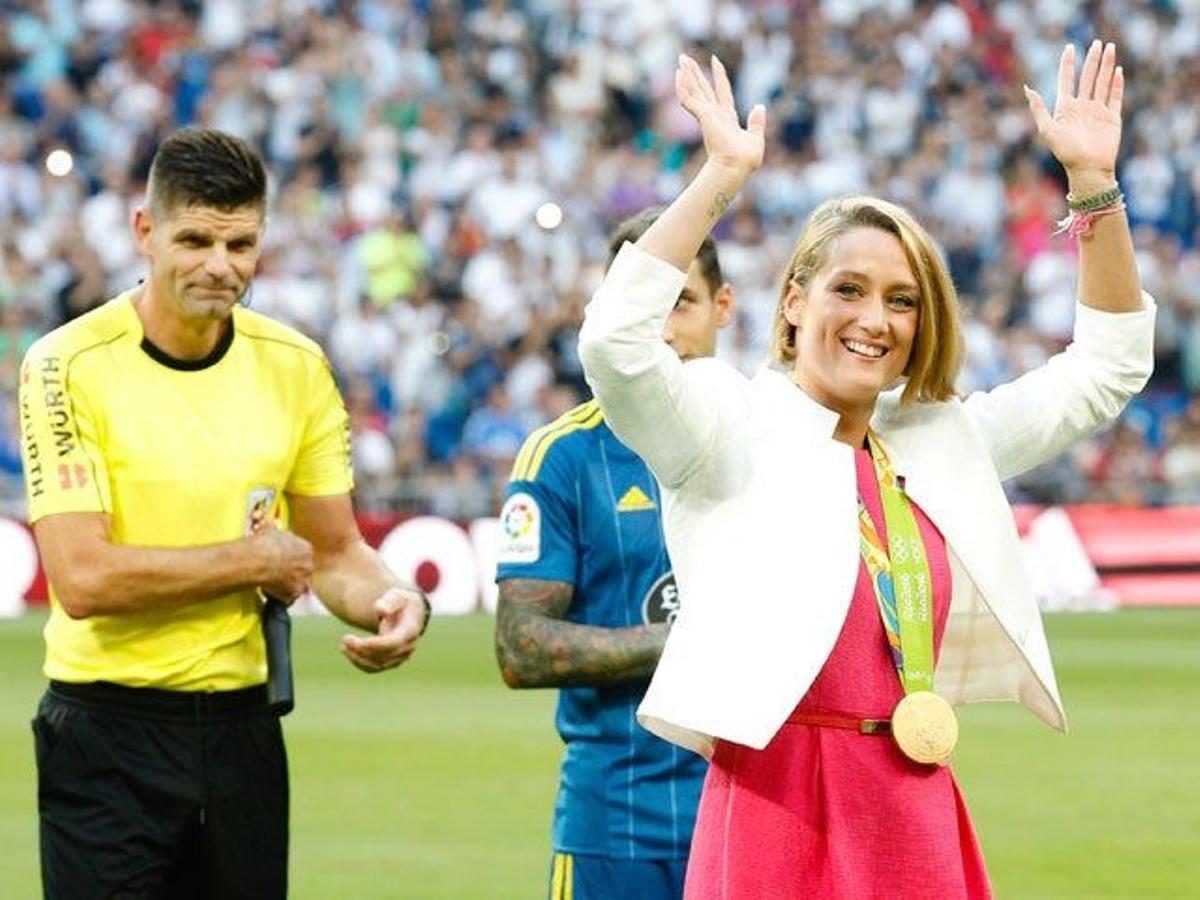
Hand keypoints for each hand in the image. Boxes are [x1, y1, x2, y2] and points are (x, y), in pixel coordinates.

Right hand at [252, 527, 313, 604]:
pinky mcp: (293, 594)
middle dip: (293, 571)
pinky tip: (271, 592)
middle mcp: (308, 565)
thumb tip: (273, 531)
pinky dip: (281, 597)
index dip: (292, 557)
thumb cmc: (265, 544)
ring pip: (298, 584)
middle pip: (303, 570)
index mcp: (306, 549)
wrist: (259, 560)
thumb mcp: (273, 531)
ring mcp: (302, 580)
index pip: (304, 554)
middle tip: (278, 571)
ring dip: (288, 585)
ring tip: (273, 582)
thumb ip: (279, 536)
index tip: (284, 559)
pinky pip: (288, 598)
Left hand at [340, 586, 427, 672]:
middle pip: (384, 655)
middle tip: (345, 639)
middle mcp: (408, 647)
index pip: (394, 642)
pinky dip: (359, 662)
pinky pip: (374, 667)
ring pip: (378, 664)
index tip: (357, 641)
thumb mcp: (397, 596)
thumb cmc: (400, 603)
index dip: (376, 644)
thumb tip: (381, 610)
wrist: (407, 613)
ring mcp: (400, 656)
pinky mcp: (391, 661)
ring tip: (343, 646)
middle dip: (362, 649)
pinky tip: (347, 652)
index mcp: (411, 630)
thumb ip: (390, 602)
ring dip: (358, 658)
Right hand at [675, 54, 765, 182]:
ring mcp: (707, 115)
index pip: (722, 92)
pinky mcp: (703, 115)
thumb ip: (757, 123)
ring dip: (687, 74)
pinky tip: (678, 73)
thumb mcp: (755, 138)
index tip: (715, 61)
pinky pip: (689, 98)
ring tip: (681, 58)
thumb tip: (760, 106)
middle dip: (695, 72)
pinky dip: (682, 86)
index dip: (719, 76)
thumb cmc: (745, 160)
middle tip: (685, 58)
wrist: (736, 166)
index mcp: (727, 119)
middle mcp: (715, 115)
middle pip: (703, 88)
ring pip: (694, 90)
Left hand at [1024, 41, 1123, 182]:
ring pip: (1103, 83)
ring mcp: (1097, 111)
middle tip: (1097, 42)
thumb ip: (1038, 108)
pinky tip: (1117, 71)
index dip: (1068, 64)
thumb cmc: (1066, 152)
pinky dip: (1117, 84)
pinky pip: (1115, 97)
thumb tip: (1026, 88)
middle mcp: (1082, 107)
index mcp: (1065, 108)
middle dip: (1092, 60)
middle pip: (1088, 77)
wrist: (1088, 169)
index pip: (1067, 80)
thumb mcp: (1047, 130)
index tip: (1070, 47)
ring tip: (1110, 48)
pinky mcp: (1112, 118)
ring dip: (1106, 66)